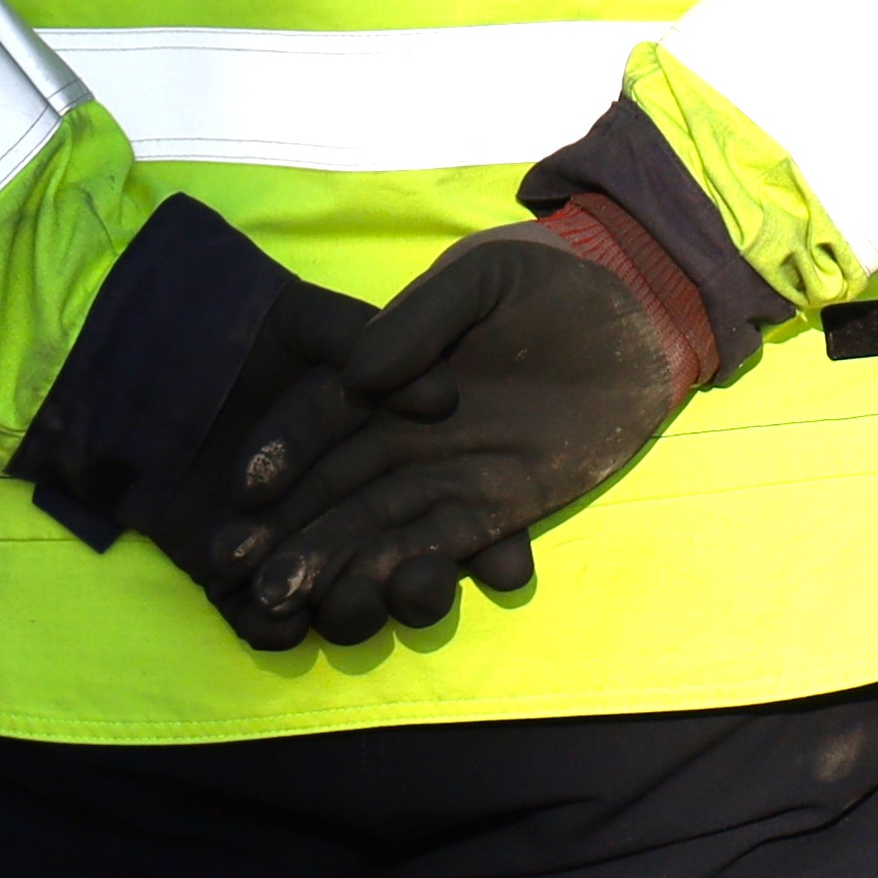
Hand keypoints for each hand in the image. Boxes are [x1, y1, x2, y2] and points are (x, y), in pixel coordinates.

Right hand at [208, 222, 700, 645]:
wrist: (639, 312)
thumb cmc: (555, 278)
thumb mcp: (486, 277)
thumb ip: (424, 318)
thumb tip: (361, 371)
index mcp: (386, 370)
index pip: (323, 413)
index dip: (286, 447)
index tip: (248, 487)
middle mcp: (403, 430)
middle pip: (334, 483)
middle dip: (285, 525)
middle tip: (238, 569)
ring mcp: (449, 471)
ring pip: (378, 526)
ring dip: (334, 562)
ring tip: (288, 600)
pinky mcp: (498, 506)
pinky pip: (447, 543)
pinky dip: (412, 570)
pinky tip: (375, 596)